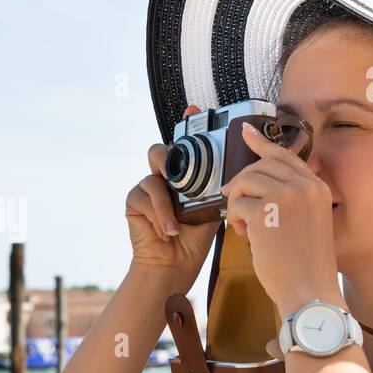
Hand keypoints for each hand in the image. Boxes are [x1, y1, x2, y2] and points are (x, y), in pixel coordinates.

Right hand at [126, 105, 221, 283]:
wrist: (174, 264)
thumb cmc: (194, 238)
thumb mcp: (212, 210)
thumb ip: (217, 189)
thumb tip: (238, 174)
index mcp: (184, 175)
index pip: (183, 144)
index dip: (187, 123)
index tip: (193, 108)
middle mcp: (163, 177)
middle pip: (159, 151)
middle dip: (168, 158)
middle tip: (175, 173)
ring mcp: (147, 188)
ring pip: (153, 178)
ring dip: (167, 204)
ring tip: (176, 225)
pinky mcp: (134, 202)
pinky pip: (144, 197)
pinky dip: (159, 215)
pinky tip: (166, 231)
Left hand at [218, 121, 340, 311]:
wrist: (308, 291)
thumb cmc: (303, 264)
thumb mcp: (306, 222)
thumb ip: (292, 199)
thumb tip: (259, 181)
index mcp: (317, 188)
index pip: (285, 156)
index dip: (262, 143)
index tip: (245, 132)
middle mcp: (305, 187)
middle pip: (261, 165)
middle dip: (242, 182)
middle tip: (234, 202)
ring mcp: (287, 196)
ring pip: (246, 181)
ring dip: (236, 202)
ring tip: (242, 225)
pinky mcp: (267, 211)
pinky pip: (237, 204)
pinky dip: (234, 219)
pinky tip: (243, 234)